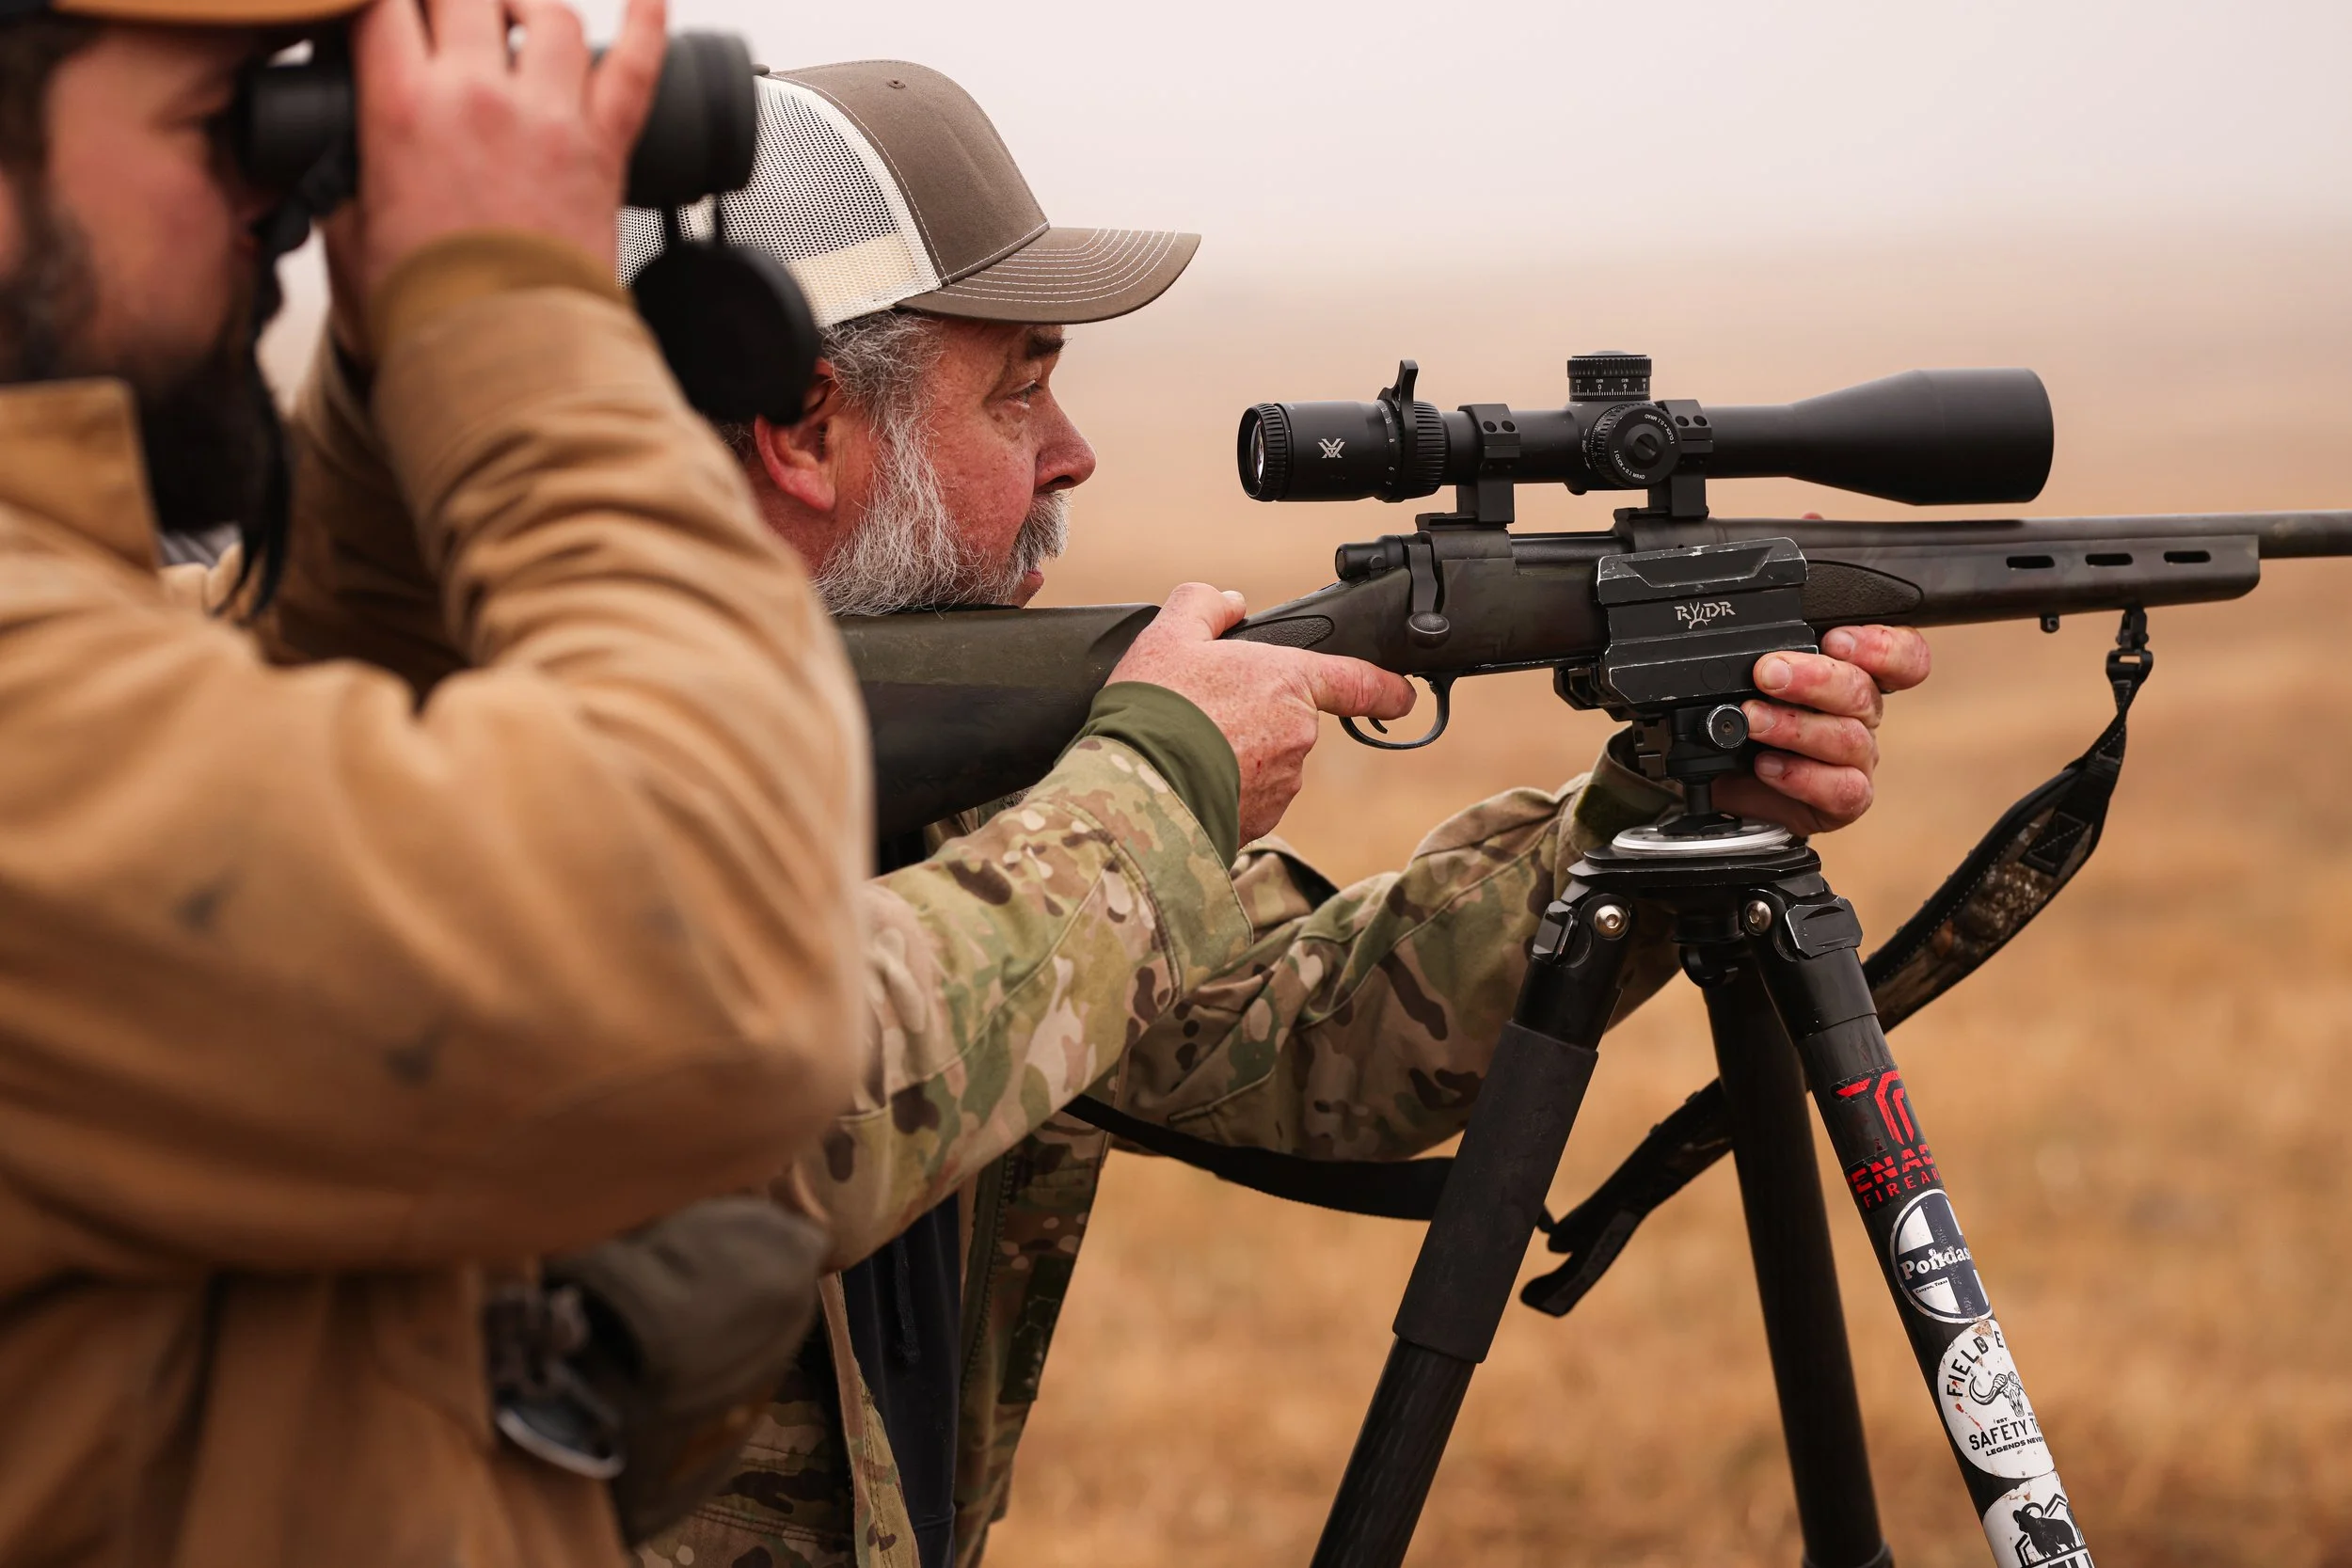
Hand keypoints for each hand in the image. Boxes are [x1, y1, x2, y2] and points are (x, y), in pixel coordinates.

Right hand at [339, 0, 665, 305]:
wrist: (504, 360)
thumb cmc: (429, 310)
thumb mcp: (347, 233)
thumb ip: (337, 176)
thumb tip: (328, 155)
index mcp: (402, 108)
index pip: (382, 3)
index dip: (379, 0)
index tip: (383, 13)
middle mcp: (479, 96)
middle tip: (442, 14)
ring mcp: (550, 117)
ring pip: (549, 15)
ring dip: (527, 4)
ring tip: (513, 15)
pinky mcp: (605, 148)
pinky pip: (637, 66)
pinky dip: (647, 21)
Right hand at [1109, 583, 1415, 842]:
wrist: (1135, 790)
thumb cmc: (1157, 709)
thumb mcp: (1169, 634)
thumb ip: (1205, 606)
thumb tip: (1229, 604)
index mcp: (1288, 683)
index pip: (1359, 683)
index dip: (1385, 688)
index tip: (1400, 695)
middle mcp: (1297, 737)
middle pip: (1288, 721)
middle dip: (1255, 717)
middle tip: (1203, 712)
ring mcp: (1281, 786)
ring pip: (1267, 764)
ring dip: (1237, 757)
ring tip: (1186, 749)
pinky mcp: (1259, 824)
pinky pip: (1248, 800)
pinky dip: (1223, 790)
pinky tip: (1186, 780)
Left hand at [1712, 624, 1932, 833]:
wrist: (1734, 788)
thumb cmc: (1749, 730)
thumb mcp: (1750, 691)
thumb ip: (1761, 669)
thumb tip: (1735, 659)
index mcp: (1854, 677)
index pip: (1901, 657)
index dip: (1881, 646)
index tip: (1836, 640)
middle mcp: (1862, 716)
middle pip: (1863, 691)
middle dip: (1814, 679)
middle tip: (1768, 673)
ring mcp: (1858, 760)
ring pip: (1849, 738)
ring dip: (1796, 727)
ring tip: (1753, 721)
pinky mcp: (1847, 800)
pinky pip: (1841, 788)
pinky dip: (1801, 776)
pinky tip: (1766, 766)